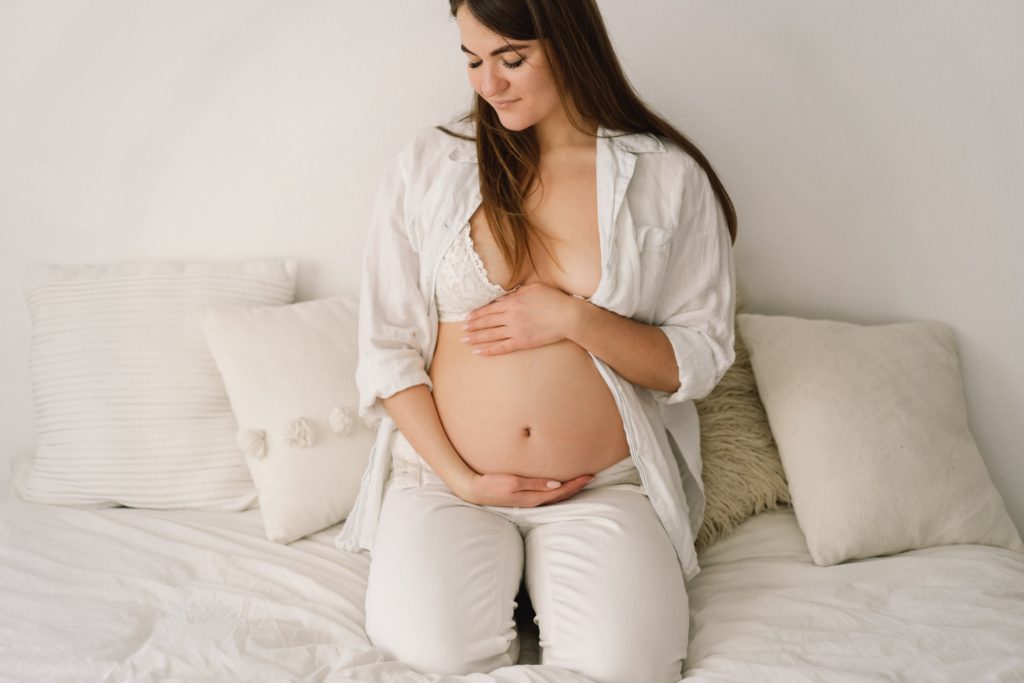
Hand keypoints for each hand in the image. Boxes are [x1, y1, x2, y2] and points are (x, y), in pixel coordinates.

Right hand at [453, 470, 594, 507]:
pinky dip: (557, 488)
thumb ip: (534, 483)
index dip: (577, 483)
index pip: (561, 491)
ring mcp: (528, 500)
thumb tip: (556, 484)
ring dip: (569, 488)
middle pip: (561, 495)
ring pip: (555, 495)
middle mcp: (533, 501)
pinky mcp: (522, 496)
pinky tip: (558, 483)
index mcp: (533, 498)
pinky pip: (546, 493)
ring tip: (580, 479)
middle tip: (592, 476)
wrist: (473, 490)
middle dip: (577, 486)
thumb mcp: (513, 482)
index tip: (590, 475)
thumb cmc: (491, 484)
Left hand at [462, 282, 578, 355]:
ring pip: (491, 335)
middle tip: (462, 329)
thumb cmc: (554, 299)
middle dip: (473, 326)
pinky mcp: (522, 342)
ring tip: (465, 340)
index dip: (477, 314)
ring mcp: (516, 330)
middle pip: (487, 322)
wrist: (568, 316)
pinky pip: (502, 347)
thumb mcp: (534, 288)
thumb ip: (516, 292)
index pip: (489, 309)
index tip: (467, 317)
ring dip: (476, 337)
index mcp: (512, 302)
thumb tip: (503, 297)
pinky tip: (479, 352)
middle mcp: (510, 316)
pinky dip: (489, 350)